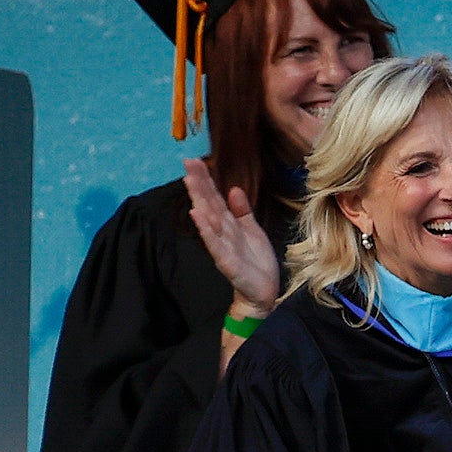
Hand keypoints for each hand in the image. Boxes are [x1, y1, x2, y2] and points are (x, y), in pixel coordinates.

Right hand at [183, 155, 284, 309]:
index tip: (195, 160)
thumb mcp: (252, 230)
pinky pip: (214, 242)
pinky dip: (206, 229)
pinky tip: (198, 214)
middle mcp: (222, 231)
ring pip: (208, 218)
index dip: (206, 179)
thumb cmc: (256, 262)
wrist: (263, 291)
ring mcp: (222, 245)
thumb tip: (233, 189)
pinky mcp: (226, 260)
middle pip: (208, 202)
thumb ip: (242, 210)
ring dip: (199, 199)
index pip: (214, 197)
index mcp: (228, 223)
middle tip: (188, 162)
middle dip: (199, 182)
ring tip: (190, 180)